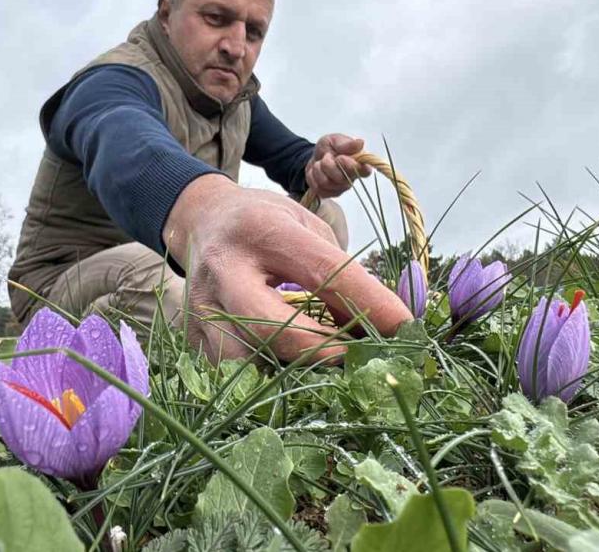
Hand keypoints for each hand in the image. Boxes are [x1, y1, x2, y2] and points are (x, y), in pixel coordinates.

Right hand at [163, 174, 411, 363]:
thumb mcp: (307, 229)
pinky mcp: (193, 338)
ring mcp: (202, 309)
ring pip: (249, 365)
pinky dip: (266, 377)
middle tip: (355, 355)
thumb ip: (339, 275)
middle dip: (323, 350)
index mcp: (262, 231)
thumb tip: (380, 329)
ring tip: (318, 363)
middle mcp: (224, 270)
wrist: (202, 220)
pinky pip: (234, 375)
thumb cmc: (267, 224)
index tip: (405, 327)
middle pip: (276, 330)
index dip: (371, 304)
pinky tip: (287, 367)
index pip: (326, 274)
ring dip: (290, 371)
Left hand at [304, 134, 372, 198]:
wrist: (314, 156)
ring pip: (327, 183)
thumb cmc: (328, 148)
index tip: (341, 157)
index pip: (365, 171)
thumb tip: (360, 143)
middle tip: (326, 156)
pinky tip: (317, 171)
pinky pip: (319, 188)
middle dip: (329, 165)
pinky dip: (313, 177)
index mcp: (359, 164)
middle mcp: (352, 178)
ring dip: (319, 170)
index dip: (352, 166)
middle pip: (341, 178)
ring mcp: (341, 188)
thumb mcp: (335, 140)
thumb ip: (346, 143)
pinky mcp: (330, 193)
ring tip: (320, 162)